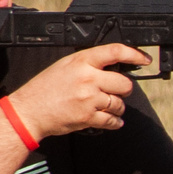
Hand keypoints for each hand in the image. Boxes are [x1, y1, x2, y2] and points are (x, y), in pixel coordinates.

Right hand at [6, 43, 146, 139]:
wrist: (29, 111)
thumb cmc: (45, 89)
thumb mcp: (65, 65)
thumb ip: (88, 64)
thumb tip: (112, 67)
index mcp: (81, 61)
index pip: (115, 52)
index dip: (134, 55)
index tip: (144, 60)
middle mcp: (88, 78)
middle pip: (124, 83)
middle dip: (123, 89)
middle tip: (114, 91)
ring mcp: (89, 98)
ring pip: (120, 103)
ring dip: (117, 107)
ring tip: (105, 106)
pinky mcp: (88, 117)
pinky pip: (113, 120)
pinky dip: (114, 121)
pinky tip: (110, 119)